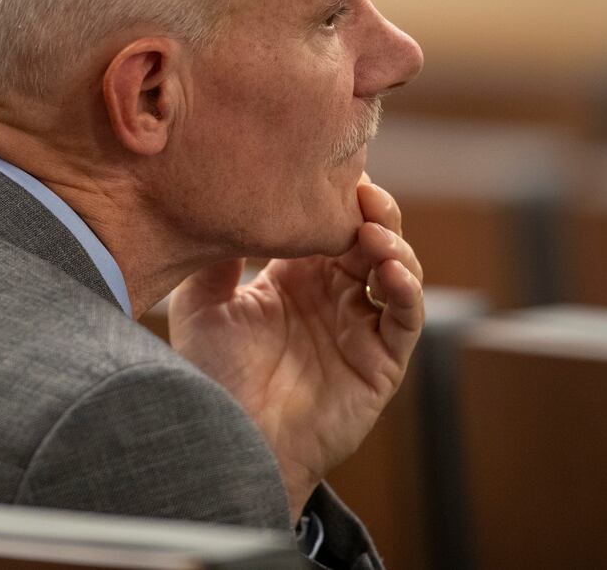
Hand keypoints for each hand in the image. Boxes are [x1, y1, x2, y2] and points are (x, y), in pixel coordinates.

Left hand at [166, 178, 423, 519]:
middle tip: (360, 190)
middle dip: (371, 210)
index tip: (325, 167)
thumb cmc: (211, 374)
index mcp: (293, 275)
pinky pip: (404, 318)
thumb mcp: (201, 304)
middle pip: (369, 237)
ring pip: (396, 269)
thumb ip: (215, 257)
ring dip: (392, 244)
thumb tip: (223, 202)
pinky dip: (405, 290)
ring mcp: (359, 325)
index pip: (326, 222)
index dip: (334, 196)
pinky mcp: (382, 361)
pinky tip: (388, 272)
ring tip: (372, 232)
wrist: (228, 439)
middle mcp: (332, 294)